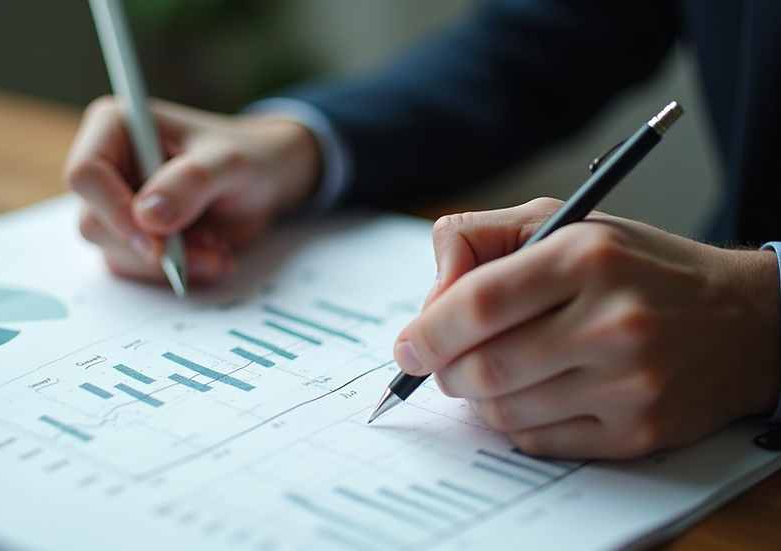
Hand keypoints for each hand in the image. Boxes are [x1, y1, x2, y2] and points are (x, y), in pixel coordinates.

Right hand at [63, 97, 320, 282]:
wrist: (267, 181)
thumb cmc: (247, 156)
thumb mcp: (229, 162)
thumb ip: (192, 181)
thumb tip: (148, 215)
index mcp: (115, 127)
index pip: (85, 174)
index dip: (112, 210)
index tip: (155, 241)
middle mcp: (109, 166)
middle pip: (94, 222)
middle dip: (151, 246)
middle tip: (206, 247)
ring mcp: (119, 204)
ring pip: (115, 252)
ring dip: (169, 264)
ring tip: (217, 249)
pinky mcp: (135, 236)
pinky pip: (138, 268)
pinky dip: (177, 271)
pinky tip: (212, 255)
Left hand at [394, 198, 780, 458]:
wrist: (743, 319)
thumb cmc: (637, 267)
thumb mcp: (564, 222)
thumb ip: (480, 240)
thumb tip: (429, 303)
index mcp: (587, 257)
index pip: (479, 302)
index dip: (428, 331)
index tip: (408, 345)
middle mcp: (612, 321)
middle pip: (483, 367)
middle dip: (445, 371)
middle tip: (445, 363)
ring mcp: (629, 383)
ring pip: (504, 410)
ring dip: (479, 398)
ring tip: (495, 373)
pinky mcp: (638, 431)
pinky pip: (538, 441)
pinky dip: (516, 422)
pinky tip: (534, 395)